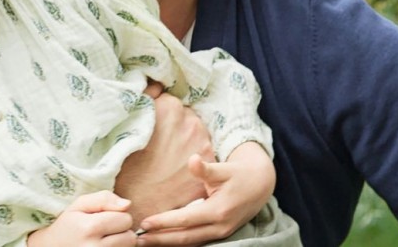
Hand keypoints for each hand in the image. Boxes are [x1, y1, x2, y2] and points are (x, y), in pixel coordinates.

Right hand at [27, 191, 136, 246]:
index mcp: (88, 228)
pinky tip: (104, 246)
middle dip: (121, 231)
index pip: (125, 219)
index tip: (103, 219)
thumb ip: (104, 199)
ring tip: (104, 240)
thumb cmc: (69, 224)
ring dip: (120, 243)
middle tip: (104, 231)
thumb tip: (128, 205)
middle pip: (130, 237)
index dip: (117, 216)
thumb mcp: (80, 205)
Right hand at [114, 81, 214, 223]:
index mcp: (171, 107)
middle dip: (177, 128)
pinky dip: (195, 163)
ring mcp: (203, 144)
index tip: (155, 127)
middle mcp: (192, 121)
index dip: (162, 115)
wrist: (136, 201)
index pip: (172, 102)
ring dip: (188, 144)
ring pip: (198, 138)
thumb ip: (145, 97)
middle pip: (188, 118)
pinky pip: (205, 158)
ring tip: (170, 160)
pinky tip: (179, 171)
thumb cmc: (126, 162)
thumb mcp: (128, 124)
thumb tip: (156, 83)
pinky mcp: (210, 166)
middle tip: (161, 145)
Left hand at [136, 142, 275, 245]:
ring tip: (145, 242)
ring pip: (190, 243)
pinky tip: (162, 240)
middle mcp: (220, 226)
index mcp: (219, 210)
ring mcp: (220, 233)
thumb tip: (192, 160)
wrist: (260, 185)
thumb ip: (206, 168)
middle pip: (185, 238)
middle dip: (160, 240)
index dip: (164, 222)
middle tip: (137, 239)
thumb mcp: (223, 169)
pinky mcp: (218, 235)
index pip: (186, 219)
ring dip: (167, 243)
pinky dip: (178, 242)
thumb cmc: (237, 174)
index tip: (145, 222)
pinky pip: (195, 241)